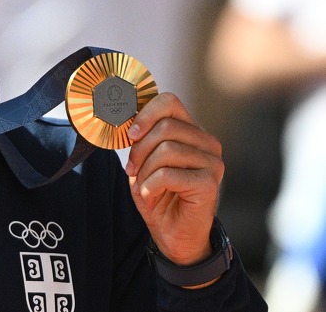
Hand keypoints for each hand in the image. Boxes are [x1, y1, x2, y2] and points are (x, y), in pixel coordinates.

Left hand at [124, 92, 223, 264]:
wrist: (172, 233)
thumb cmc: (156, 193)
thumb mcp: (142, 160)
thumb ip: (139, 137)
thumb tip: (122, 114)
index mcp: (191, 130)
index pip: (169, 101)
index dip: (144, 114)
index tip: (129, 134)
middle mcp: (207, 142)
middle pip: (165, 126)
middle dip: (139, 149)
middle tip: (132, 170)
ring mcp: (212, 162)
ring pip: (166, 150)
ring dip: (144, 171)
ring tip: (145, 186)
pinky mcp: (210, 182)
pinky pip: (168, 174)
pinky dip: (150, 186)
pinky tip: (153, 196)